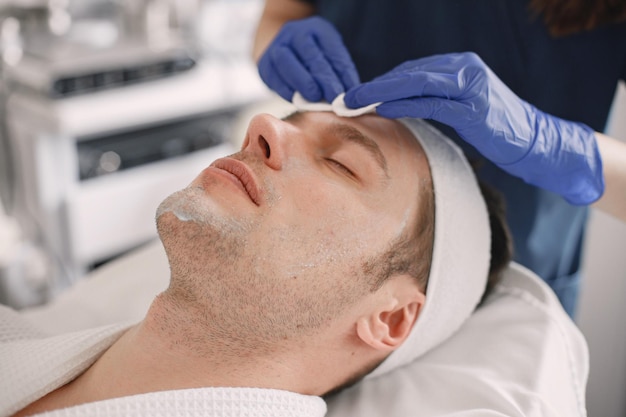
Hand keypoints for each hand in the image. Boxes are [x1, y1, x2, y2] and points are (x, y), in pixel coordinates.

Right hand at [258, 16, 359, 102]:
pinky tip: (297, 100)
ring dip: (302, 83)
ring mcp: (277, 46)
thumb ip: (339, 71)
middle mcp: (295, 33)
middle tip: (334, 97)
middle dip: (324, 79)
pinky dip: (287, 90)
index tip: (349, 91)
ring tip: (315, 98)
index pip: (332, 49)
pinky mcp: (264, 64)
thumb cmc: (314, 58)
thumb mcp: (330, 56)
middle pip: (310, 55)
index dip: (342, 71)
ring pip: (287, 63)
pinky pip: (275, 78)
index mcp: (317, 28)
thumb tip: (350, 94)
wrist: (284, 52)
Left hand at [345, 52, 603, 204]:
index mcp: (460, 65)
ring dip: (381, 93)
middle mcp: (465, 68)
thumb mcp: (462, 106)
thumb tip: (397, 103)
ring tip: (355, 104)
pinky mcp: (474, 108)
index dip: (381, 83)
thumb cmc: (495, 128)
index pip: (411, 71)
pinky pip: (431, 103)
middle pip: (408, 73)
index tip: (356, 95)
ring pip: (416, 83)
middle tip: (345, 99)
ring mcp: (471, 86)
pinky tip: (384, 109)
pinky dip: (405, 105)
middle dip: (373, 86)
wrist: (534, 142)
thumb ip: (435, 98)